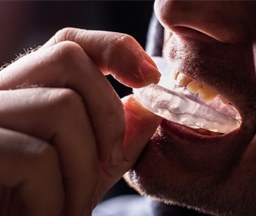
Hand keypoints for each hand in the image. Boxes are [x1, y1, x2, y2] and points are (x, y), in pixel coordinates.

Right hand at [0, 28, 160, 214]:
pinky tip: (46, 215)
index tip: (149, 75)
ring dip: (84, 168)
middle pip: (68, 58)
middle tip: (109, 162)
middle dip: (108, 114)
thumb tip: (151, 109)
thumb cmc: (44, 202)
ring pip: (60, 105)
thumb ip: (121, 139)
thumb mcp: (91, 168)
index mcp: (30, 91)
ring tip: (73, 205)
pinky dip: (54, 198)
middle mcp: (2, 92)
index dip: (115, 48)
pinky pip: (36, 157)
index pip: (70, 42)